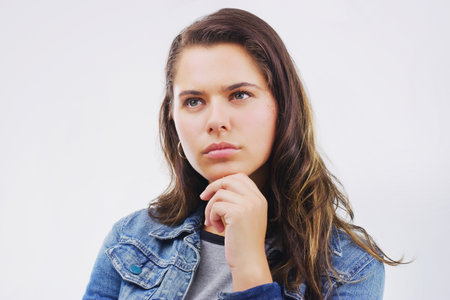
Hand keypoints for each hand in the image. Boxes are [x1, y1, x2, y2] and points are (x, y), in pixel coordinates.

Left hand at [200, 172, 272, 290]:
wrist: (249, 261)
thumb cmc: (243, 241)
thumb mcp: (245, 216)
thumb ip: (237, 200)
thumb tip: (217, 185)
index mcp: (260, 198)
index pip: (241, 177)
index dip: (224, 181)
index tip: (213, 192)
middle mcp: (256, 199)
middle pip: (228, 180)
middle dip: (212, 188)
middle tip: (203, 198)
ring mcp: (248, 205)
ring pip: (219, 194)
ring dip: (210, 207)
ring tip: (212, 221)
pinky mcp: (238, 213)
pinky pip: (216, 206)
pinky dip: (211, 216)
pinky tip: (218, 228)